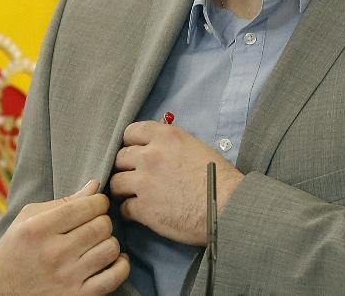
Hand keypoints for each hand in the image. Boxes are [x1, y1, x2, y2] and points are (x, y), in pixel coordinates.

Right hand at [0, 179, 129, 295]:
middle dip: (103, 219)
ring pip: (110, 249)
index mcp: (38, 229)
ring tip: (100, 241)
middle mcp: (53, 254)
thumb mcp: (29, 218)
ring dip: (110, 241)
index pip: (85, 206)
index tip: (96, 204)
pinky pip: (114, 277)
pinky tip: (113, 259)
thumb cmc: (17, 248)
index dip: (99, 201)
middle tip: (95, 222)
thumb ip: (63, 202)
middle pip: (101, 226)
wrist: (1, 290)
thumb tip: (95, 186)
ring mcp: (67, 278)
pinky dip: (121, 265)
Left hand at [110, 121, 243, 244]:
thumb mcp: (196, 147)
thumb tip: (158, 148)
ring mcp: (145, 182)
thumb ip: (171, 145)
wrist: (228, 207)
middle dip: (125, 167)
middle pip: (120, 157)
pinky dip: (129, 211)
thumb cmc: (220, 179)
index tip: (134, 153)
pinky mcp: (144, 209)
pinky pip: (124, 208)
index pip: (130, 132)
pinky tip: (138, 212)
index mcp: (165, 137)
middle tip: (134, 176)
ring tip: (131, 195)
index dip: (130, 144)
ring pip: (116, 182)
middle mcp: (151, 156)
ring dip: (123, 189)